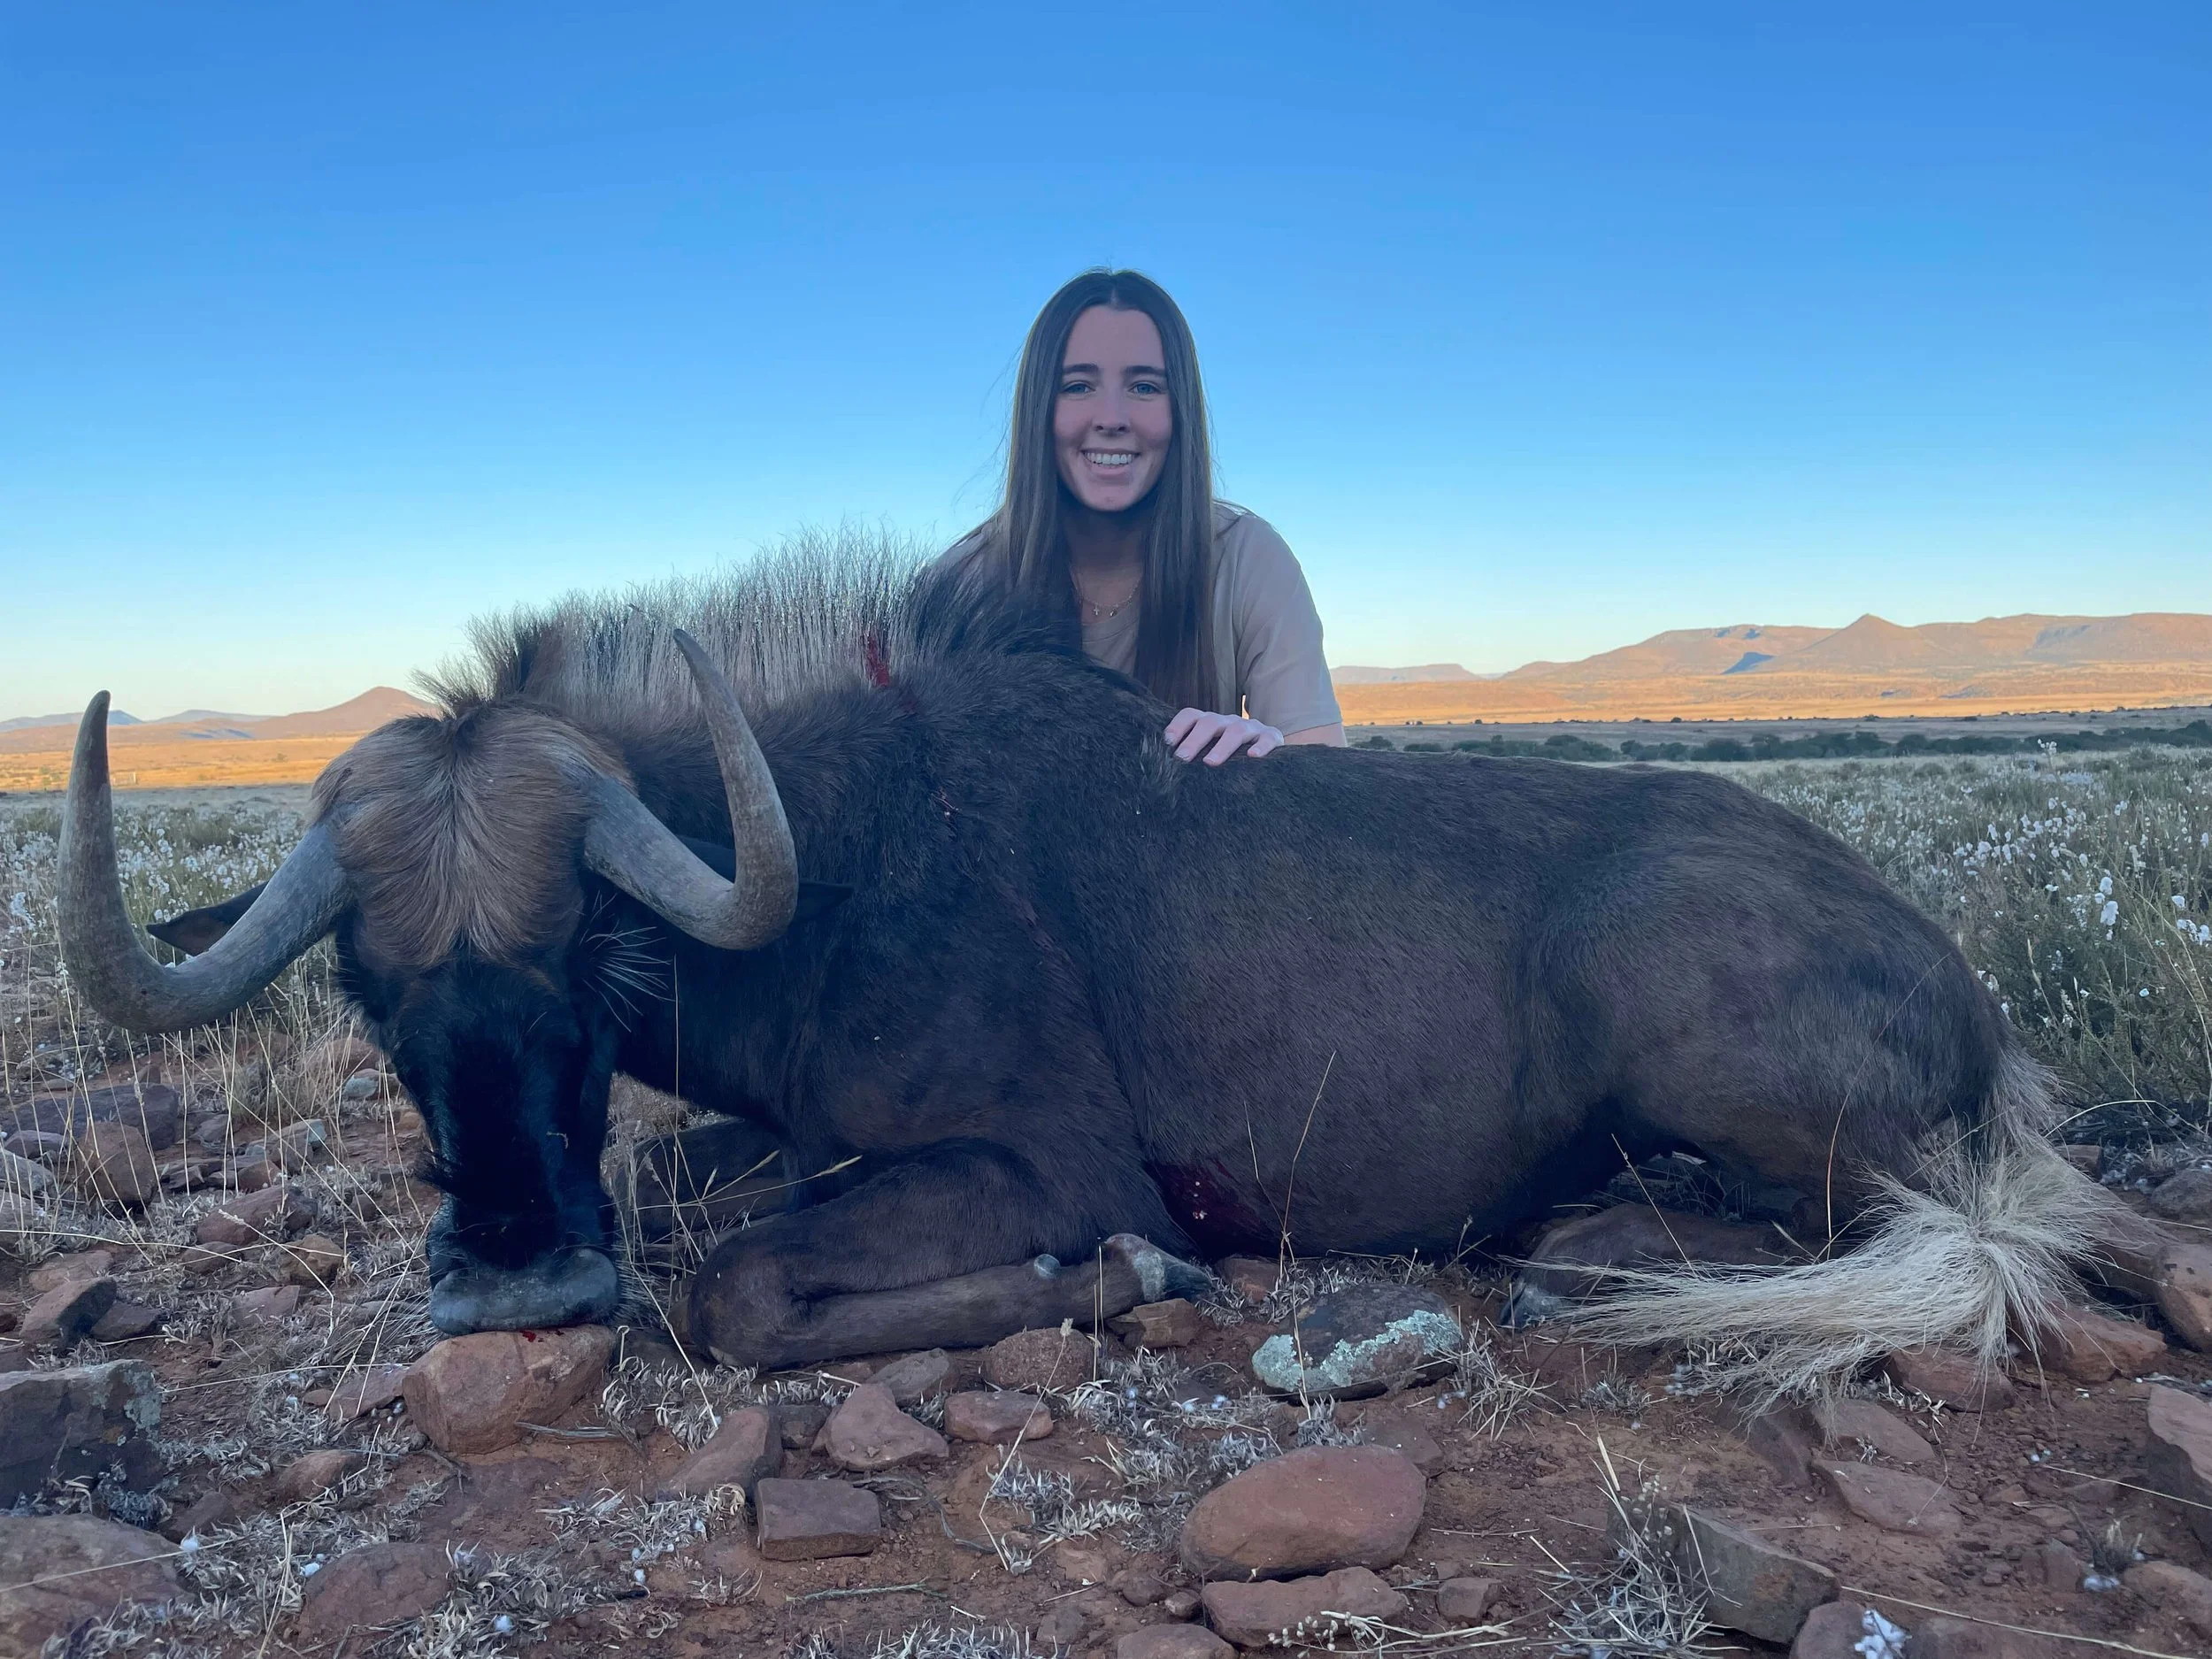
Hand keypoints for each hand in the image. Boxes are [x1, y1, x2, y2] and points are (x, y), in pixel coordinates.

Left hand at [1164, 708, 1284, 764]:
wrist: (1271, 755)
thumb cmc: (1234, 759)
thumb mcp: (1213, 754)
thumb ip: (1197, 759)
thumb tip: (1170, 777)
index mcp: (1212, 724)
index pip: (1192, 716)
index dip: (1178, 725)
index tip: (1167, 742)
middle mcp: (1229, 722)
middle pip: (1210, 722)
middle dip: (1195, 739)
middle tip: (1182, 757)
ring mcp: (1252, 728)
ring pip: (1236, 730)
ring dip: (1222, 746)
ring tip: (1210, 762)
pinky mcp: (1272, 737)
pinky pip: (1267, 739)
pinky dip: (1261, 747)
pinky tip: (1253, 757)